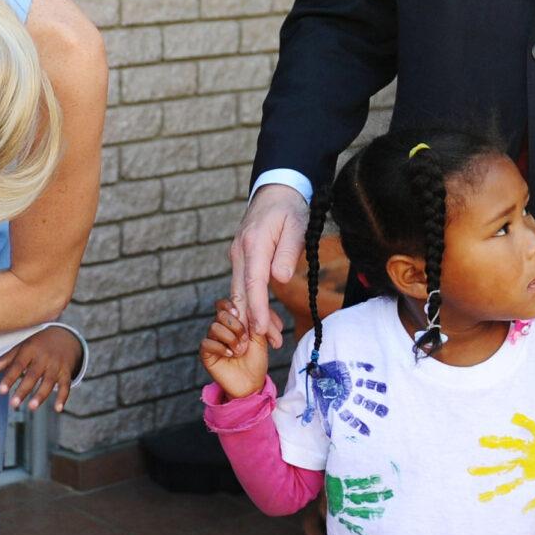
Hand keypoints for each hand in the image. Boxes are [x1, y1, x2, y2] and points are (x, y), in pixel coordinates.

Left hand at [0, 325, 80, 411]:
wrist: (64, 337)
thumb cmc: (38, 344)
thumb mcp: (22, 347)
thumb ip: (6, 359)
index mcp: (30, 350)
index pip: (18, 365)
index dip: (9, 378)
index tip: (1, 390)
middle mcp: (44, 357)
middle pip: (33, 375)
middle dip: (23, 390)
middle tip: (13, 403)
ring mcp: (56, 365)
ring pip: (49, 381)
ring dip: (41, 395)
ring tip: (31, 407)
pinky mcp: (66, 372)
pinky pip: (66, 386)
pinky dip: (63, 397)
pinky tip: (58, 409)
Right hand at [197, 297, 271, 400]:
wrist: (252, 383)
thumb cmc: (256, 360)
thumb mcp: (260, 338)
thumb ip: (253, 321)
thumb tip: (246, 305)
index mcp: (233, 322)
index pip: (223, 305)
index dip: (228, 305)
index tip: (237, 312)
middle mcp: (221, 329)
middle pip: (219, 314)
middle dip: (234, 325)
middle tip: (244, 339)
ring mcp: (212, 341)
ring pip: (214, 327)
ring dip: (230, 338)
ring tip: (239, 351)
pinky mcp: (206, 353)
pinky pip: (207, 343)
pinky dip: (221, 348)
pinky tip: (230, 355)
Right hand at [230, 185, 309, 347]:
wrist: (275, 190)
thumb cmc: (289, 208)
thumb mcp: (296, 226)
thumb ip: (288, 252)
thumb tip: (280, 279)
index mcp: (253, 245)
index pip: (253, 283)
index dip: (256, 308)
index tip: (260, 329)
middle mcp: (240, 252)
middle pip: (241, 293)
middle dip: (252, 321)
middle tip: (267, 345)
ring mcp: (238, 256)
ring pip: (240, 293)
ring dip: (253, 317)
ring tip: (271, 338)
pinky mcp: (242, 259)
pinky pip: (244, 286)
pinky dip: (253, 305)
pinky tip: (265, 320)